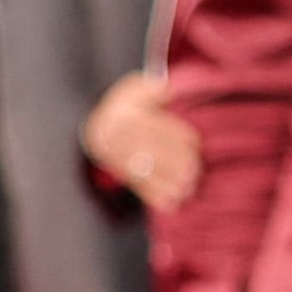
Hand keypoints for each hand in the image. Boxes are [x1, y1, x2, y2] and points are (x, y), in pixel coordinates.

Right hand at [80, 70, 202, 211]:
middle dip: (172, 162)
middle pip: (146, 151)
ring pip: (142, 171)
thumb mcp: (138, 87)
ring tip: (188, 190)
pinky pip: (135, 186)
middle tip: (195, 171)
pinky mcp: (118, 173)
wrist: (96, 122)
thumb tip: (170, 86)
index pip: (150, 125)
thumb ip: (154, 88)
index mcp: (122, 114)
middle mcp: (114, 136)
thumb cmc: (129, 102)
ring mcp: (114, 157)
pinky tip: (171, 206)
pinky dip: (153, 197)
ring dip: (166, 183)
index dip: (174, 133)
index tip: (196, 143)